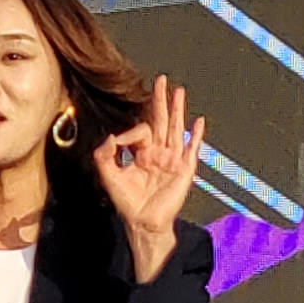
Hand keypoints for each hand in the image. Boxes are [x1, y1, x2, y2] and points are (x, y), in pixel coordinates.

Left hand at [97, 77, 202, 273]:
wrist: (143, 222)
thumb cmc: (128, 202)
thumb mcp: (109, 176)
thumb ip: (105, 156)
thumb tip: (110, 136)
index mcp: (142, 153)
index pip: (140, 130)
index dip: (129, 131)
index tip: (118, 141)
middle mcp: (159, 152)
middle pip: (161, 120)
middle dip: (161, 100)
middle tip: (161, 80)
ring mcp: (173, 159)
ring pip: (176, 128)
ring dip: (178, 110)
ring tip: (179, 91)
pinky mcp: (184, 169)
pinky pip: (191, 149)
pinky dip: (196, 135)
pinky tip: (199, 121)